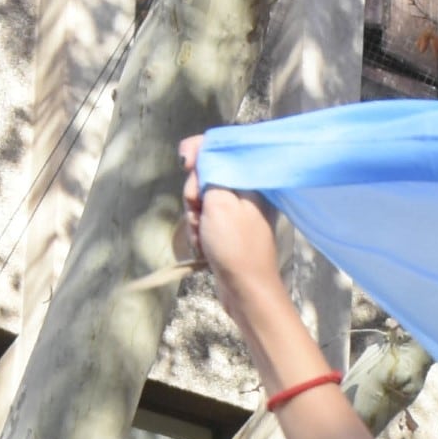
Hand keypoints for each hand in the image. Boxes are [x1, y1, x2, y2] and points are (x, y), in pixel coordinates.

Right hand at [176, 137, 290, 314]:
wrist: (246, 289)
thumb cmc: (235, 245)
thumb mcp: (220, 200)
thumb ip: (210, 170)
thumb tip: (201, 150)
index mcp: (252, 180)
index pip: (219, 149)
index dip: (197, 153)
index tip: (185, 164)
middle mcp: (248, 192)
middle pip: (205, 176)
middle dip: (194, 195)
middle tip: (199, 210)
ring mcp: (238, 212)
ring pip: (201, 201)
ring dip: (194, 217)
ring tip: (203, 235)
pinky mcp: (229, 230)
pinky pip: (205, 220)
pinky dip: (199, 231)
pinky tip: (204, 246)